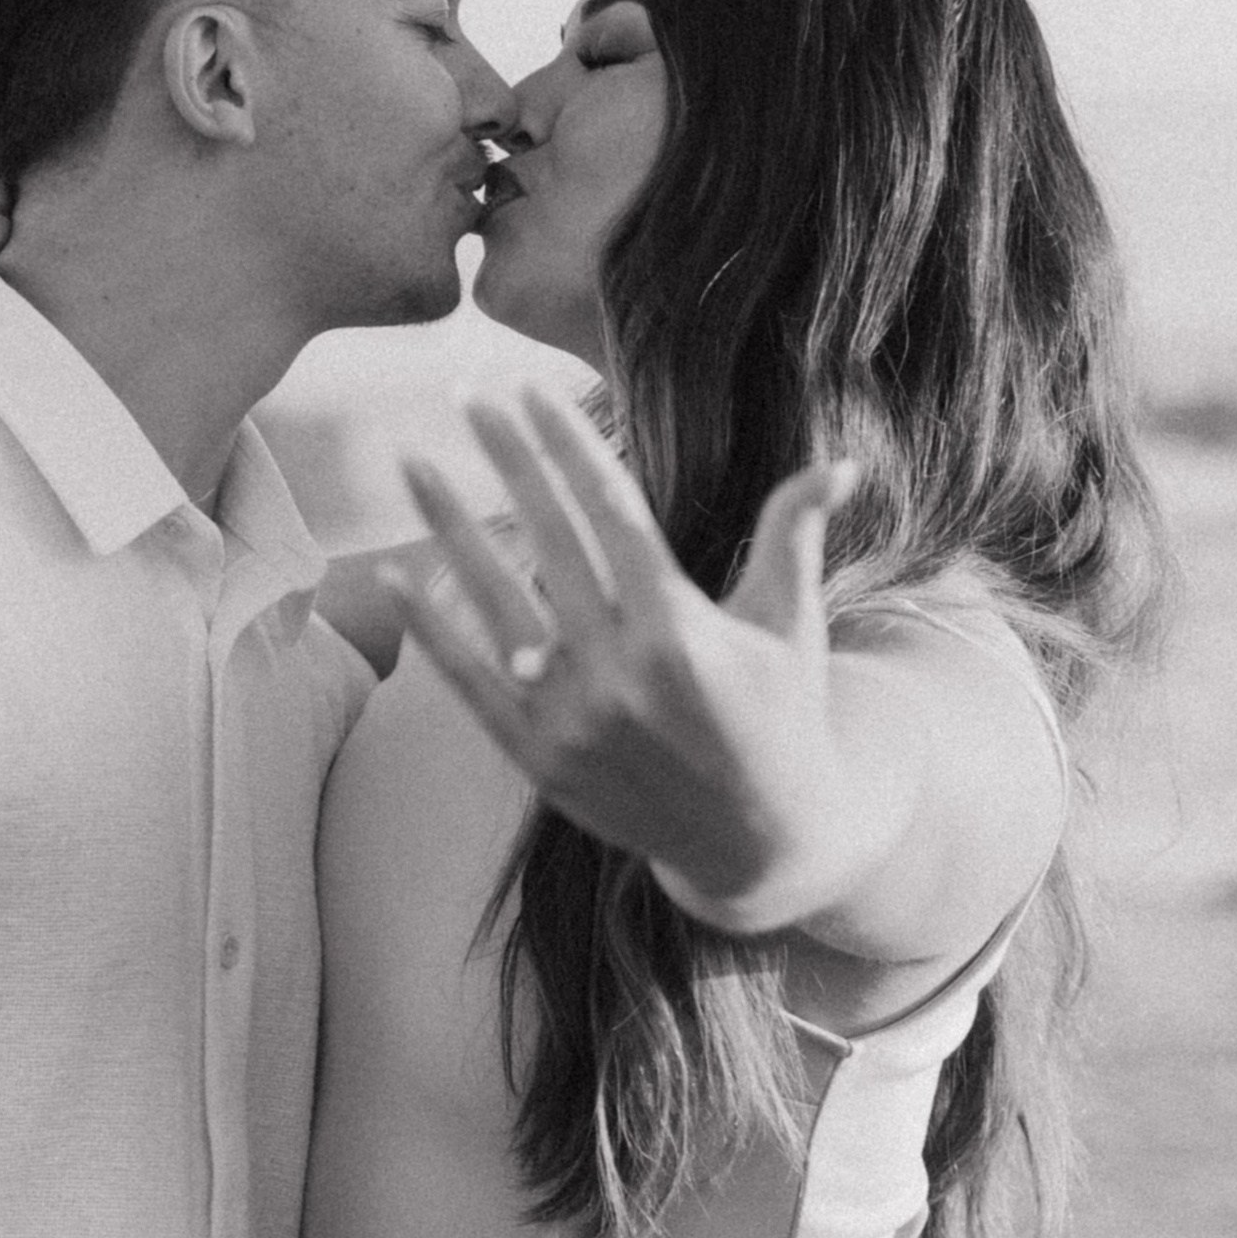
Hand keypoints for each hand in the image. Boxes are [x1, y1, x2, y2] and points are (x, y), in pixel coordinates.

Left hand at [389, 389, 860, 931]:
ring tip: (411, 462)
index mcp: (682, 627)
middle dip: (506, 458)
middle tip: (467, 395)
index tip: (529, 390)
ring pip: (495, 598)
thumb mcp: (792, 625)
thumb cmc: (781, 717)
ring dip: (448, 524)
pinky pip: (468, 679)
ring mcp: (572, 716)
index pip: (609, 509)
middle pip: (548, 536)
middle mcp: (621, 669)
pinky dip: (430, 628)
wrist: (759, 846)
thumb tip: (843, 465)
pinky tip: (393, 574)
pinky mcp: (538, 758)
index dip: (566, 444)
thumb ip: (795, 535)